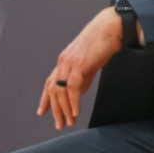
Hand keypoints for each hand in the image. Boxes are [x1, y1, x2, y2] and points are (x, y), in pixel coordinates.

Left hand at [38, 7, 121, 129]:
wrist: (111, 28)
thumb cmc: (103, 44)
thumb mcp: (90, 63)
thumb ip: (83, 78)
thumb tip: (77, 93)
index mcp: (64, 61)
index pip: (50, 82)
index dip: (45, 98)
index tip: (42, 112)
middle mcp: (63, 62)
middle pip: (53, 90)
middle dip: (55, 109)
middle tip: (59, 125)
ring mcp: (69, 63)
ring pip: (60, 91)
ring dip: (64, 109)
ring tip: (69, 122)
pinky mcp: (79, 65)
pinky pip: (72, 88)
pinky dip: (72, 102)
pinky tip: (75, 112)